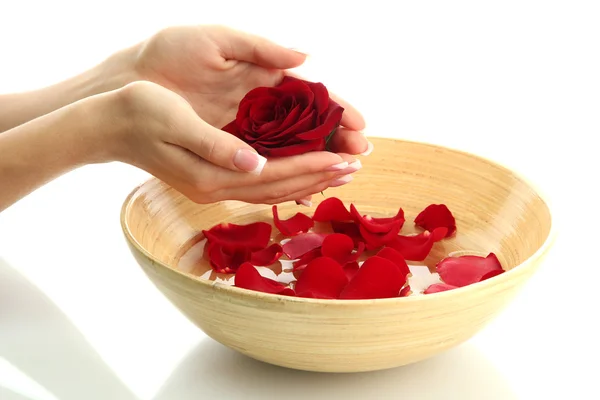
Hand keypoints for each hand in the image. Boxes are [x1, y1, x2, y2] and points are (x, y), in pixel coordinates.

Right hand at [107, 81, 358, 204]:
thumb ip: (217, 145)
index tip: (343, 159)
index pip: (275, 174)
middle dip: (319, 176)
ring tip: (337, 172)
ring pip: (272, 189)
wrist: (108, 126)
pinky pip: (259, 185)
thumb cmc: (140, 114)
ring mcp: (214, 186)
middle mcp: (216, 187)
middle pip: (280, 187)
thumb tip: (255, 161)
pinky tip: (301, 179)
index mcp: (212, 176)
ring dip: (307, 181)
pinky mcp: (211, 179)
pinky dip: (286, 181)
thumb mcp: (176, 122)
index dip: (311, 166)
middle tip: (354, 167)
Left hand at [132, 25, 370, 155]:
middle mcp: (257, 110)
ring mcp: (242, 132)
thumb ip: (260, 49)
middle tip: (360, 154)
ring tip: (342, 171)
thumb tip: (305, 59)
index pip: (309, 98)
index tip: (360, 124)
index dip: (336, 110)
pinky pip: (261, 167)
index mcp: (262, 79)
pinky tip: (305, 186)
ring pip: (288, 151)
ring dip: (315, 162)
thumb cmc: (169, 53)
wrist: (128, 81)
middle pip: (305, 129)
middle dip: (334, 141)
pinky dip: (284, 176)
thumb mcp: (217, 42)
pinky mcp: (225, 150)